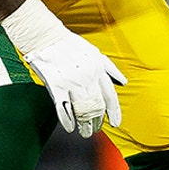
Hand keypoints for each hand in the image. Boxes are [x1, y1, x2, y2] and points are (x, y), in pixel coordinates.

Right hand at [1, 0, 123, 138]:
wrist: (45, 37)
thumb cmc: (69, 44)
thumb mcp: (95, 52)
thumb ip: (110, 68)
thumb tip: (123, 82)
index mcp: (98, 69)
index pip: (110, 95)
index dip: (114, 112)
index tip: (116, 123)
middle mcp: (87, 77)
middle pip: (97, 106)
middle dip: (98, 121)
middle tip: (96, 129)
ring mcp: (71, 82)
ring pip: (82, 110)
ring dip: (84, 124)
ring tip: (85, 132)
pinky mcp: (55, 86)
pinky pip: (63, 109)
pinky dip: (68, 121)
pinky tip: (70, 127)